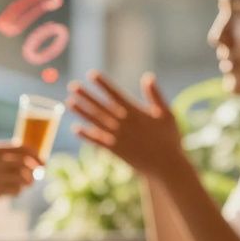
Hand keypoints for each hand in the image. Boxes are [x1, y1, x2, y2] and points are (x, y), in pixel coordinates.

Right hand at [0, 141, 39, 210]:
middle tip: (36, 177)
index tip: (43, 162)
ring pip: (24, 177)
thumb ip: (0, 155)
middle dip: (35, 170)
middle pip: (26, 162)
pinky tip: (12, 193)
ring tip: (24, 186)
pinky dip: (18, 192)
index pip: (22, 147)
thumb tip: (26, 155)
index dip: (36, 154)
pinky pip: (17, 190)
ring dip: (28, 182)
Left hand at [67, 71, 185, 177]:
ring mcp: (117, 137)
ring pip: (96, 121)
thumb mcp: (166, 114)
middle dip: (86, 95)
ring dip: (82, 112)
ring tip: (69, 102)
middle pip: (101, 106)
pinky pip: (97, 141)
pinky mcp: (115, 150)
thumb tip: (148, 76)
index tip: (91, 75)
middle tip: (72, 85)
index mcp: (135, 112)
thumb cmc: (170, 139)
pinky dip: (86, 135)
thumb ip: (156, 95)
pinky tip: (75, 129)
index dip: (103, 84)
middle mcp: (123, 123)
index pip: (115, 94)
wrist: (166, 166)